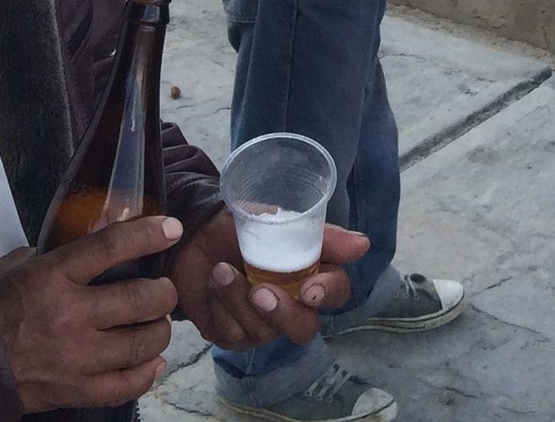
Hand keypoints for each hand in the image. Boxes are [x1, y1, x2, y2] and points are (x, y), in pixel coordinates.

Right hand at [0, 216, 183, 413]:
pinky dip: (146, 374)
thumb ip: (44, 257)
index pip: (111, 247)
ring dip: (159, 332)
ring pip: (141, 343)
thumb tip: (72, 248)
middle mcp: (70, 315)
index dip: (148, 234)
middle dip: (163, 292)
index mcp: (52, 276)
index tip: (172, 228)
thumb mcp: (6, 268)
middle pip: (140, 299)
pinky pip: (125, 386)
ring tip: (157, 325)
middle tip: (164, 289)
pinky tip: (152, 363)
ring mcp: (76, 358)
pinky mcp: (75, 391)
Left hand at [167, 210, 367, 350]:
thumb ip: (320, 236)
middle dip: (283, 313)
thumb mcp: (275, 220)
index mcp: (309, 274)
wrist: (191, 233)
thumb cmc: (237, 226)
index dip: (328, 293)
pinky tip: (212, 284)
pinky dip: (220, 305)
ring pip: (263, 331)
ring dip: (239, 298)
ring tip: (220, 270)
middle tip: (259, 292)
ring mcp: (262, 325)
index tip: (310, 290)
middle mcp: (291, 305)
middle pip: (304, 329)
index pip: (335, 292)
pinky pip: (233, 334)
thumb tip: (363, 245)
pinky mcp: (232, 336)